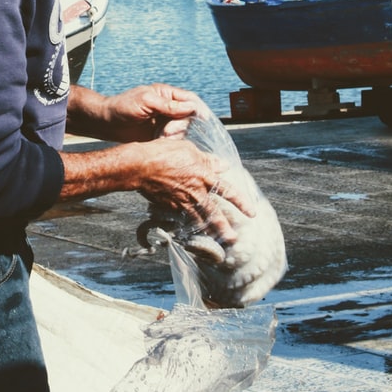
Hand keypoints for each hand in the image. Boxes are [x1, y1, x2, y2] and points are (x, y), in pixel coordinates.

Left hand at [101, 83, 207, 142]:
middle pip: (188, 116)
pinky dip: (172, 142)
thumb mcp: (145, 101)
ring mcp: (164, 122)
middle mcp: (168, 107)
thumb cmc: (122, 107)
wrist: (107, 123)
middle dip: (182, 124)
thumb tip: (191, 106)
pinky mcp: (160, 135)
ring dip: (176, 134)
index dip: (198, 108)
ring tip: (162, 136)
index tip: (205, 119)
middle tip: (169, 131)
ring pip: (182, 129)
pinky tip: (163, 143)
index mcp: (166, 94)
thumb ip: (168, 105)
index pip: (189, 98)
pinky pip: (174, 139)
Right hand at [137, 136, 254, 244]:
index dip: (241, 202)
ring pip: (198, 219)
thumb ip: (207, 160)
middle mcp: (196, 192)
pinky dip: (188, 223)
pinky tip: (191, 226)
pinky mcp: (169, 206)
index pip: (228, 191)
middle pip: (214, 214)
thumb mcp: (189, 149)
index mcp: (204, 176)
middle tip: (233, 239)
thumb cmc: (164, 153)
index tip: (251, 212)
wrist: (140, 167)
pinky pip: (182, 216)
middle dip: (224, 228)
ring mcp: (182, 202)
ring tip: (215, 241)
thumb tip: (223, 165)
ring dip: (208, 231)